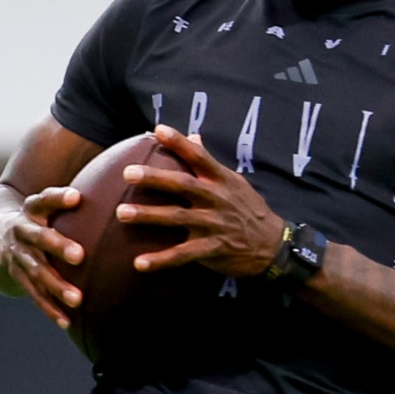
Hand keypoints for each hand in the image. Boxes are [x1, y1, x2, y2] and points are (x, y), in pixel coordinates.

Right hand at [1, 186, 85, 327]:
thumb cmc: (37, 216)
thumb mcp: (45, 203)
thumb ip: (70, 198)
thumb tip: (113, 190)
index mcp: (31, 209)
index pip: (43, 199)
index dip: (58, 198)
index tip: (76, 197)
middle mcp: (21, 231)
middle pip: (40, 238)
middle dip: (59, 247)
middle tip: (80, 255)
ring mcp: (17, 255)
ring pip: (36, 272)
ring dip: (56, 286)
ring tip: (77, 299)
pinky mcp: (17, 277)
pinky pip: (34, 294)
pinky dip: (50, 309)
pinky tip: (67, 321)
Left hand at [115, 124, 284, 276]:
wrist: (273, 246)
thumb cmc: (249, 210)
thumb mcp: (235, 182)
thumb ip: (210, 163)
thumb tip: (194, 135)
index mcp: (221, 181)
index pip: (199, 156)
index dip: (180, 142)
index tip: (158, 130)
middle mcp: (216, 199)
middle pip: (182, 185)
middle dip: (155, 178)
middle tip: (127, 172)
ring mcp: (214, 225)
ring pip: (177, 217)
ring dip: (148, 215)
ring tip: (121, 213)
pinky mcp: (212, 249)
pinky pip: (183, 255)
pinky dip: (161, 260)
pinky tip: (139, 263)